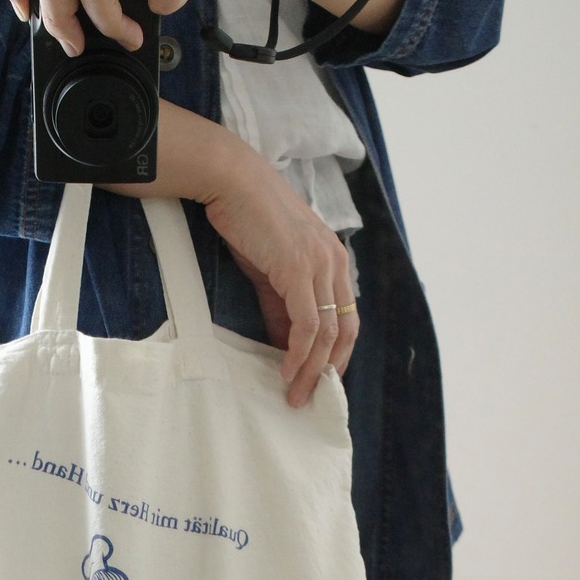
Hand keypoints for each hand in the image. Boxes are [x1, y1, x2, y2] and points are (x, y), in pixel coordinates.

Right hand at [206, 144, 358, 404]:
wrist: (232, 181)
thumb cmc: (248, 220)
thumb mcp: (271, 268)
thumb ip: (283, 305)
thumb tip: (287, 344)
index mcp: (334, 260)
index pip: (347, 318)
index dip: (337, 354)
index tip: (320, 380)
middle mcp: (335, 263)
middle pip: (346, 331)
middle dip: (329, 371)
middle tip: (310, 398)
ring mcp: (320, 266)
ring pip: (327, 333)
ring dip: (312, 370)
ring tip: (295, 396)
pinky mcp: (299, 269)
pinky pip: (308, 324)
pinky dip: (300, 353)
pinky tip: (287, 371)